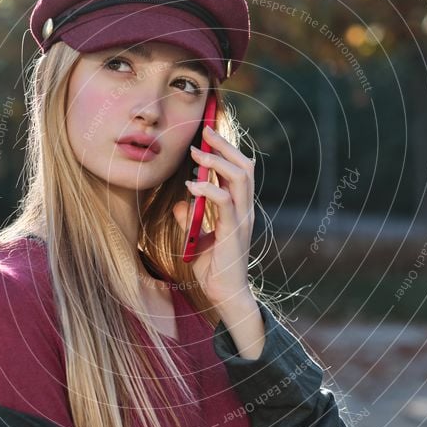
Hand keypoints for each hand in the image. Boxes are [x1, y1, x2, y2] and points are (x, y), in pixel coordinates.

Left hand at [172, 125, 255, 310]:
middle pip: (244, 166)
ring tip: (196, 154)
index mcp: (240, 209)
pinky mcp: (233, 232)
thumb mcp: (198, 239)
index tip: (207, 135)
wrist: (225, 295)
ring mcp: (242, 220)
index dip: (226, 150)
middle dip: (224, 146)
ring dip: (217, 162)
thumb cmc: (213, 268)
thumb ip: (191, 219)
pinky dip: (207, 189)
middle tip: (204, 132)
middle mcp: (245, 210)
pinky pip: (224, 203)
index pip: (241, 170)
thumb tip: (181, 203)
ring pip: (239, 178)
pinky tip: (192, 186)